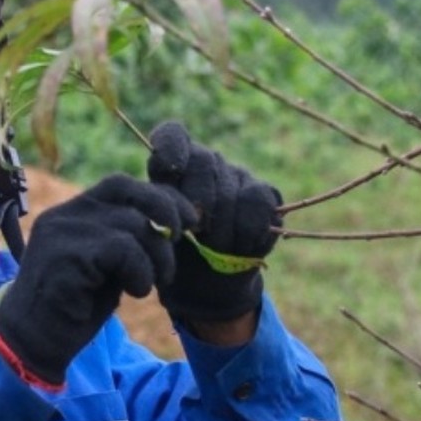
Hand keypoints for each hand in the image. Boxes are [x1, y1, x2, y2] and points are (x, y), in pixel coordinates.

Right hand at [0, 174, 196, 387]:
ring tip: (151, 284)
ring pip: (132, 224)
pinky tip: (135, 292)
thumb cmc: (74, 309)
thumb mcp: (107, 267)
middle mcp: (64, 214)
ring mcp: (61, 231)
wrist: (34, 344)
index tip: (188, 220)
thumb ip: (127, 241)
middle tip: (176, 244)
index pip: (121, 185)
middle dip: (165, 213)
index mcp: (72, 212)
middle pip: (128, 191)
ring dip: (156, 257)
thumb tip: (173, 222)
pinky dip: (140, 271)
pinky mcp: (64, 254)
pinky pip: (122, 249)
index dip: (159, 197)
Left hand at [146, 121, 282, 323]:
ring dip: (219, 227)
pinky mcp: (266, 195)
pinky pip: (256, 203)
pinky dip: (245, 232)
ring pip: (229, 188)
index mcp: (172, 166)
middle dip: (195, 200)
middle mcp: (206, 163)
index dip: (171, 147)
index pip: (172, 135)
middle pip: (202, 160)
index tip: (169, 171)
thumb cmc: (174, 254)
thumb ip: (161, 207)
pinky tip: (239, 247)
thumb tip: (181, 202)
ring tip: (213, 247)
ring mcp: (238, 175)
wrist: (204, 285)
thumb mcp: (155, 232)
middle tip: (193, 231)